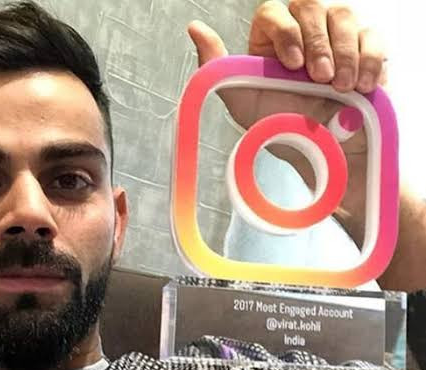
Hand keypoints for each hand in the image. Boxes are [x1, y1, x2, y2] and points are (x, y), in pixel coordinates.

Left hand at [188, 0, 385, 202]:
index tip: (292, 65)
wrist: (320, 155)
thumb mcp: (240, 100)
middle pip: (313, 6)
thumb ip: (216, 65)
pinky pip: (373, 38)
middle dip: (319, 43)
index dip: (286, 32)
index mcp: (270, 39)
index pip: (274, 12)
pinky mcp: (365, 50)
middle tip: (320, 80)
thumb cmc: (279, 127)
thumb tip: (195, 28)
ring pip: (345, 16)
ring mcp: (336, 38)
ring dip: (344, 53)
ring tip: (340, 88)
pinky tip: (362, 87)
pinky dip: (370, 61)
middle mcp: (303, 31)